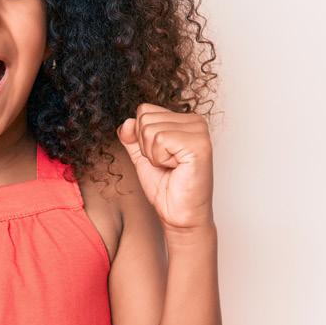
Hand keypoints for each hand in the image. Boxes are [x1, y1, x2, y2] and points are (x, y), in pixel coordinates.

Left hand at [117, 103, 214, 231]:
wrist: (179, 214)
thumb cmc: (166, 187)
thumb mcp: (142, 156)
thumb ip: (132, 137)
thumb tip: (126, 122)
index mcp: (184, 120)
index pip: (144, 110)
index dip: (141, 138)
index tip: (160, 157)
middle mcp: (195, 120)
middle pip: (144, 118)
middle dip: (146, 147)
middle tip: (165, 164)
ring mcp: (199, 131)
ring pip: (149, 129)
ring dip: (153, 155)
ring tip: (171, 167)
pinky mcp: (199, 144)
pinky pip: (160, 139)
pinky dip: (160, 159)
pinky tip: (176, 168)